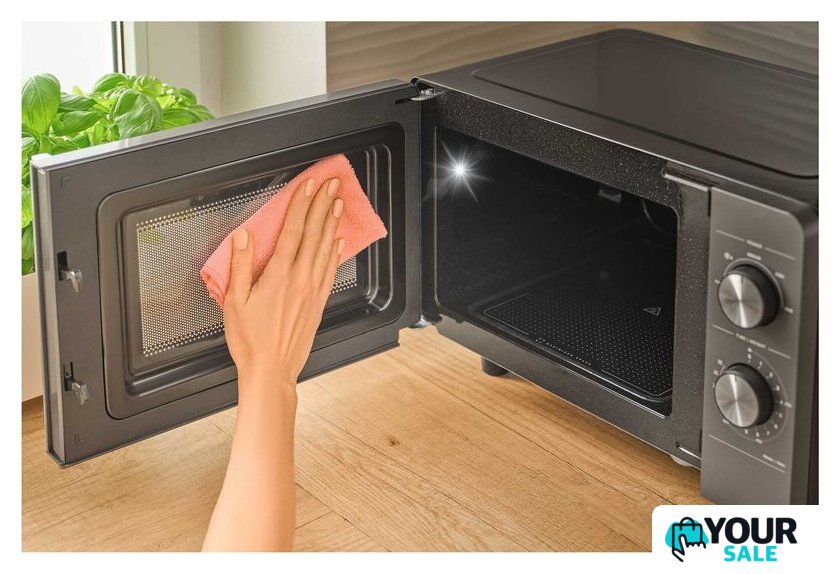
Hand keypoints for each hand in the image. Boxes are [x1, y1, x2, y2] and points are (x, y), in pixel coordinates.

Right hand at [223, 177, 344, 399]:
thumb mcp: (234, 301)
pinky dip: (335, 253)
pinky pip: (331, 271)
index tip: (310, 185)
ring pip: (326, 249)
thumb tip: (242, 236)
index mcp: (278, 275)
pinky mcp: (319, 302)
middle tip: (333, 184)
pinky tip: (339, 241)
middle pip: (315, 234)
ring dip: (332, 223)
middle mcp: (301, 279)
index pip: (293, 230)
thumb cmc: (250, 340)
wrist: (272, 370)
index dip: (302, 205)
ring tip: (338, 203)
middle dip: (323, 205)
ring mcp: (313, 290)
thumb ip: (239, 266)